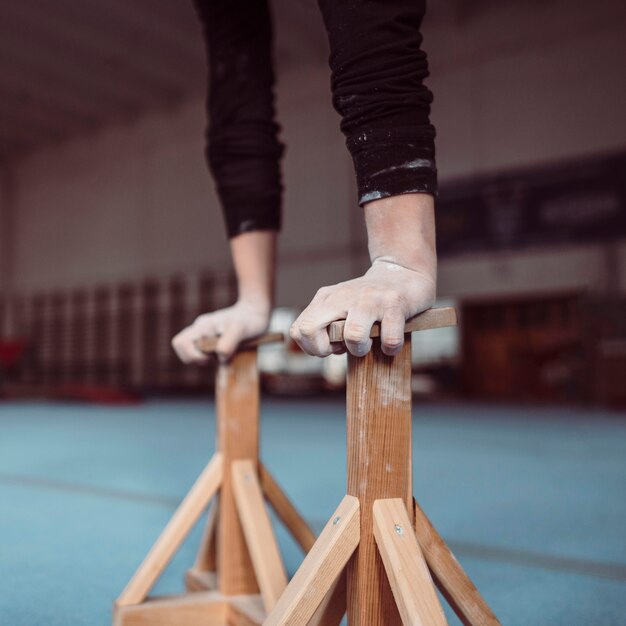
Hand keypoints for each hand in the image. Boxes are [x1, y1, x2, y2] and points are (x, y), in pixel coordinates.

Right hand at [171, 300, 270, 363]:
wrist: (256, 312)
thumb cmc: (250, 320)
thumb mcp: (241, 330)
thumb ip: (228, 342)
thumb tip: (219, 357)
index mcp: (203, 326)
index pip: (181, 343)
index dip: (193, 355)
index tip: (212, 355)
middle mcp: (201, 329)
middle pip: (183, 350)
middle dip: (198, 359)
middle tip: (216, 357)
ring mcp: (205, 334)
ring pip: (193, 353)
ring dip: (205, 360)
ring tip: (221, 356)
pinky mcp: (212, 340)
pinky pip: (203, 352)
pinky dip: (212, 358)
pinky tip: (225, 354)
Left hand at [290, 259, 435, 357]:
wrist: (403, 273)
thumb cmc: (369, 299)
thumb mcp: (339, 304)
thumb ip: (324, 323)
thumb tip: (320, 349)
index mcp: (326, 298)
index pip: (298, 330)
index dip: (312, 347)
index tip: (330, 346)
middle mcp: (343, 296)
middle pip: (309, 328)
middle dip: (322, 350)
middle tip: (342, 349)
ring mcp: (369, 300)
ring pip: (352, 335)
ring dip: (360, 350)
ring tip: (368, 345)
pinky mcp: (394, 305)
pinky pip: (389, 339)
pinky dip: (390, 348)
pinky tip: (389, 344)